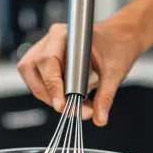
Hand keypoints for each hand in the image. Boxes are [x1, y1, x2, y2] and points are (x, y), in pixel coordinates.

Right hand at [17, 10, 143, 125]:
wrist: (120, 39)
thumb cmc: (117, 45)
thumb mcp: (114, 72)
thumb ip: (105, 96)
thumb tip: (99, 117)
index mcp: (64, 34)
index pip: (47, 61)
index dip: (52, 85)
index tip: (61, 104)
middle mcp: (51, 41)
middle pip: (32, 70)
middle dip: (49, 94)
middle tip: (70, 108)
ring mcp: (46, 52)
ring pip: (34, 79)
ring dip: (50, 97)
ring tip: (76, 105)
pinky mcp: (48, 65)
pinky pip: (41, 82)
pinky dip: (54, 95)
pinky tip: (72, 99)